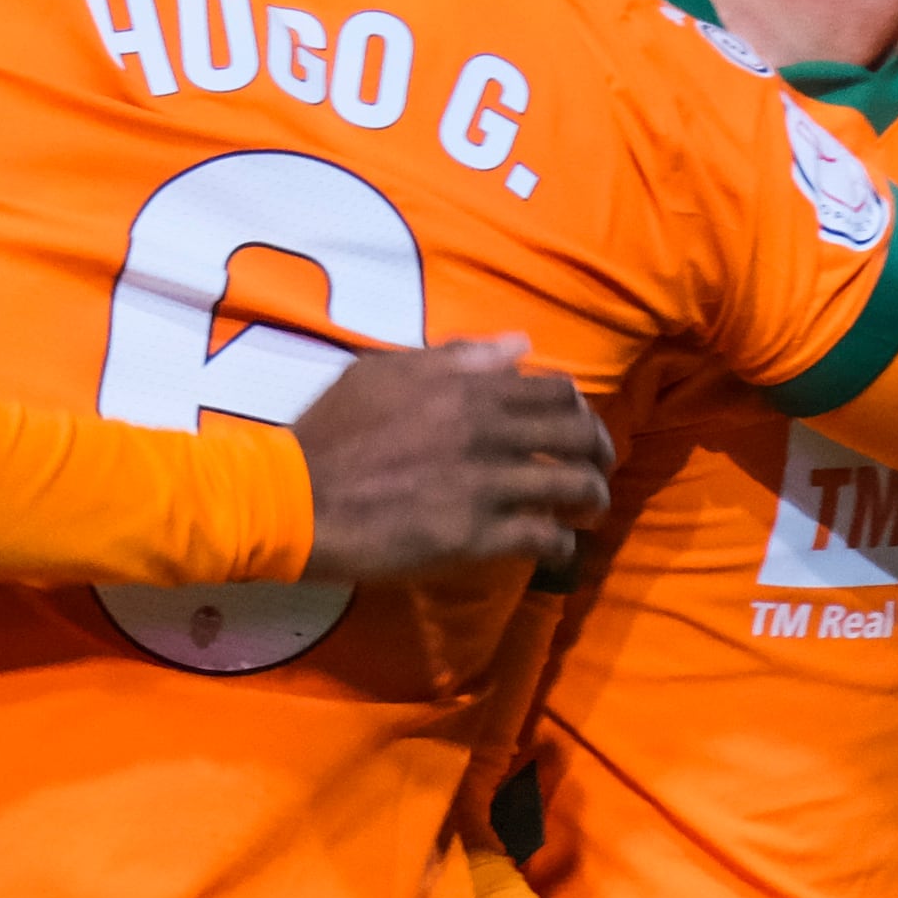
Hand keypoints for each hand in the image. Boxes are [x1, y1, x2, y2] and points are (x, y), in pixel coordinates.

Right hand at [291, 338, 613, 578]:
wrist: (297, 499)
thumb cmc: (332, 432)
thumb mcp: (383, 372)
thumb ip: (455, 358)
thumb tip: (518, 347)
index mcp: (468, 389)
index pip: (556, 391)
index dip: (577, 409)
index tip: (575, 426)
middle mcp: (488, 431)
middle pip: (579, 437)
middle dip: (600, 454)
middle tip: (597, 471)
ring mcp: (487, 485)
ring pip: (574, 488)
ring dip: (591, 501)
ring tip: (588, 513)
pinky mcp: (477, 537)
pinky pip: (545, 538)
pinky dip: (561, 545)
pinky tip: (556, 550)